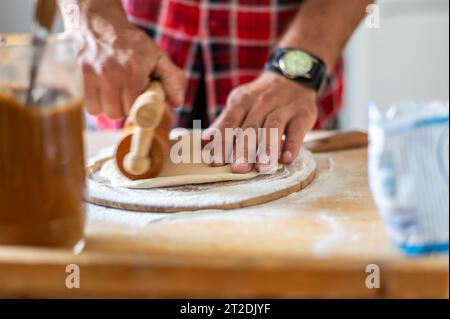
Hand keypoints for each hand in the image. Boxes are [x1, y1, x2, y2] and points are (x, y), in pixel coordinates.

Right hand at [71, 7, 185, 118]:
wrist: (101, 24)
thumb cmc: (132, 44)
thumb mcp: (157, 57)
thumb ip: (172, 79)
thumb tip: (177, 104)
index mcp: (134, 72)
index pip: (137, 109)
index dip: (140, 108)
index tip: (141, 100)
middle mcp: (113, 75)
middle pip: (118, 113)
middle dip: (124, 108)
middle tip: (128, 94)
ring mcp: (96, 75)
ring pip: (102, 112)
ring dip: (110, 107)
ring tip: (115, 94)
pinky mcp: (83, 76)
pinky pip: (90, 107)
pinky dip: (97, 104)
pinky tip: (104, 93)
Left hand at [205, 72, 317, 172]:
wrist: (293, 75)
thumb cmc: (262, 97)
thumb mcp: (240, 103)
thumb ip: (224, 122)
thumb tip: (204, 143)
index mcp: (242, 100)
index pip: (230, 122)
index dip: (223, 142)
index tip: (217, 161)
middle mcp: (262, 102)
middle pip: (251, 128)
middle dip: (243, 149)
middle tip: (238, 169)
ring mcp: (284, 107)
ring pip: (273, 128)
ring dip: (267, 149)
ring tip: (262, 168)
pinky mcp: (303, 113)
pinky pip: (297, 130)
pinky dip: (292, 145)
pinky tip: (287, 159)